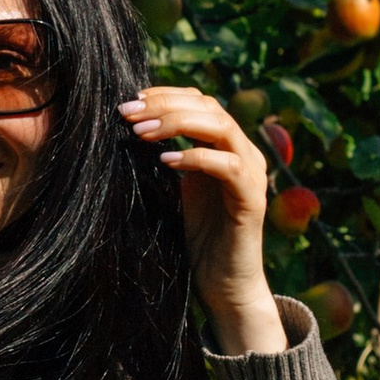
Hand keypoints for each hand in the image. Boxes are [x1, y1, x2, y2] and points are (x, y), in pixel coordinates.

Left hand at [119, 82, 288, 355]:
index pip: (202, 102)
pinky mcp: (252, 201)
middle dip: (165, 105)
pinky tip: (165, 161)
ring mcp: (253, 175)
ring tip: (139, 132)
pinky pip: (229, 166)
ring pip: (221, 127)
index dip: (167, 95)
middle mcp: (245, 154)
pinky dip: (196, 158)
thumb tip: (131, 125)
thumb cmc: (197, 238)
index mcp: (228, 147)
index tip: (131, 100)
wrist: (223, 284)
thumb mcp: (176, 188)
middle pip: (210, 107)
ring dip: (177, 124)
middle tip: (127, 112)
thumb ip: (166, 156)